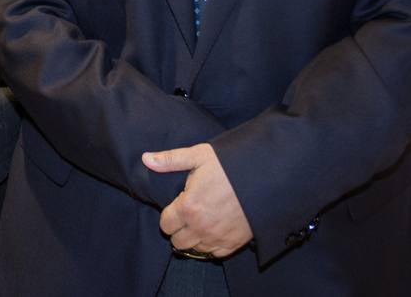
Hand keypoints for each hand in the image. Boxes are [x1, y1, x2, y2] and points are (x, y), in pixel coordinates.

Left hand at [143, 143, 252, 257]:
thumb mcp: (199, 156)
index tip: (177, 206)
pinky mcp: (233, 243)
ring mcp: (217, 238)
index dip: (169, 215)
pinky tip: (214, 229)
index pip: (165, 224)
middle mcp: (200, 227)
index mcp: (188, 207)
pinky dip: (211, 245)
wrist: (265, 176)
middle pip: (177, 241)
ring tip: (202, 220)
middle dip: (179, 228)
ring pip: (195, 249)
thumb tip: (146, 159)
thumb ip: (170, 160)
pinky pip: (214, 254)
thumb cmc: (230, 164)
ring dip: (194, 238)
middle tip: (188, 214)